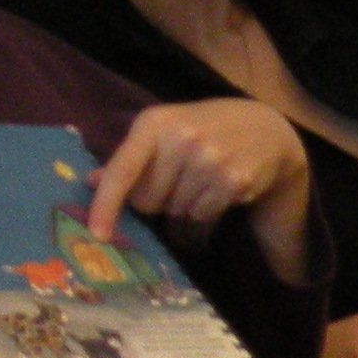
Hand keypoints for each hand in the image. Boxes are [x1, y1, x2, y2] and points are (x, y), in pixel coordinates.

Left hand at [90, 99, 311, 281]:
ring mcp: (211, 160)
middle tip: (172, 186)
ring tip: (198, 188)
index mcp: (155, 123)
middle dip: (154, 202)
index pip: (123, 170)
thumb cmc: (203, 129)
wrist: (266, 128)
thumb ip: (130, 156)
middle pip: (147, 200)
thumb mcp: (164, 131)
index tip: (97, 234)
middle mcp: (183, 139)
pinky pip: (201, 218)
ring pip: (175, 211)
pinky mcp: (235, 181)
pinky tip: (214, 198)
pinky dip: (202, 218)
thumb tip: (90, 182)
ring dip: (181, 209)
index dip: (106, 204)